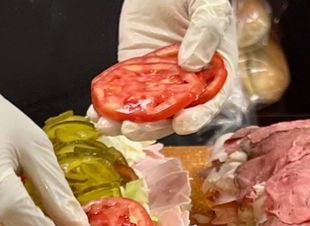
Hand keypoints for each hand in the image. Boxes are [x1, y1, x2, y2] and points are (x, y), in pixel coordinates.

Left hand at [89, 0, 237, 140]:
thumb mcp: (209, 5)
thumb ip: (206, 30)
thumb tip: (191, 63)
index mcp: (213, 74)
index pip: (209, 104)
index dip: (197, 117)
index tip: (182, 124)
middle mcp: (188, 85)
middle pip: (172, 115)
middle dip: (151, 126)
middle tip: (132, 129)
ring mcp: (161, 81)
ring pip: (146, 111)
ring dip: (126, 122)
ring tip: (107, 126)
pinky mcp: (137, 72)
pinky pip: (124, 93)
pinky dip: (109, 105)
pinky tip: (96, 112)